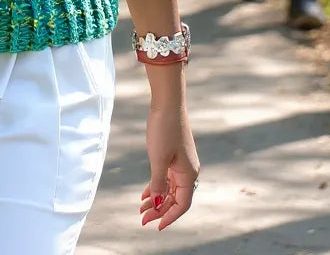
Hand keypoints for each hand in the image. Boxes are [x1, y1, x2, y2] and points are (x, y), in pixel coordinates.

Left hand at [140, 102, 199, 230]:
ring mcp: (182, 163)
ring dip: (157, 200)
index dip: (169, 217)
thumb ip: (158, 183)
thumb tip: (158, 203)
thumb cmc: (164, 129)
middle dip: (160, 210)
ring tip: (141, 208)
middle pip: (175, 199)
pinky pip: (168, 178)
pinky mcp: (175, 155)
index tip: (155, 226)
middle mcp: (188, 171)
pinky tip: (146, 192)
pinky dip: (158, 186)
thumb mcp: (158, 159)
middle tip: (142, 218)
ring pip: (170, 189)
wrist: (167, 103)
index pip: (182, 204)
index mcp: (188, 174)